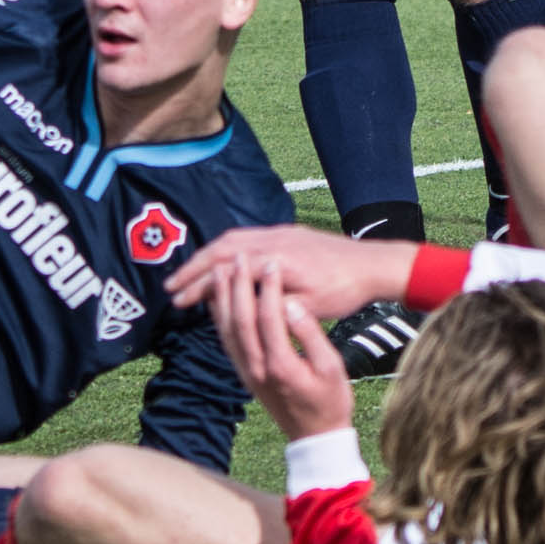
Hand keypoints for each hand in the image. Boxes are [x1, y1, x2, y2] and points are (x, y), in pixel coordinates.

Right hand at [166, 223, 411, 319]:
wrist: (372, 265)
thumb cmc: (344, 290)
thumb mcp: (308, 307)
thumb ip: (273, 307)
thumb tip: (241, 310)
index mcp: (275, 259)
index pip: (225, 270)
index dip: (198, 286)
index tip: (178, 301)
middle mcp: (272, 239)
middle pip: (221, 249)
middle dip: (193, 268)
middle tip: (172, 288)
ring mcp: (279, 233)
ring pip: (232, 240)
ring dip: (208, 257)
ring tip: (190, 277)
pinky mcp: (287, 234)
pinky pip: (247, 237)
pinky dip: (226, 250)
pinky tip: (223, 265)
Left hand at [209, 261, 354, 442]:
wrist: (315, 438)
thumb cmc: (330, 402)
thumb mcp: (331, 368)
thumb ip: (310, 336)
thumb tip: (292, 305)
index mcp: (281, 364)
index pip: (268, 317)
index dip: (268, 288)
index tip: (272, 263)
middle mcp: (257, 368)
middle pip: (240, 320)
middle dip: (238, 286)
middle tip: (239, 258)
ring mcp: (247, 372)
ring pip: (227, 330)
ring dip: (222, 298)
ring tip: (220, 270)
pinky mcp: (243, 374)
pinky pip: (226, 342)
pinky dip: (220, 318)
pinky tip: (219, 300)